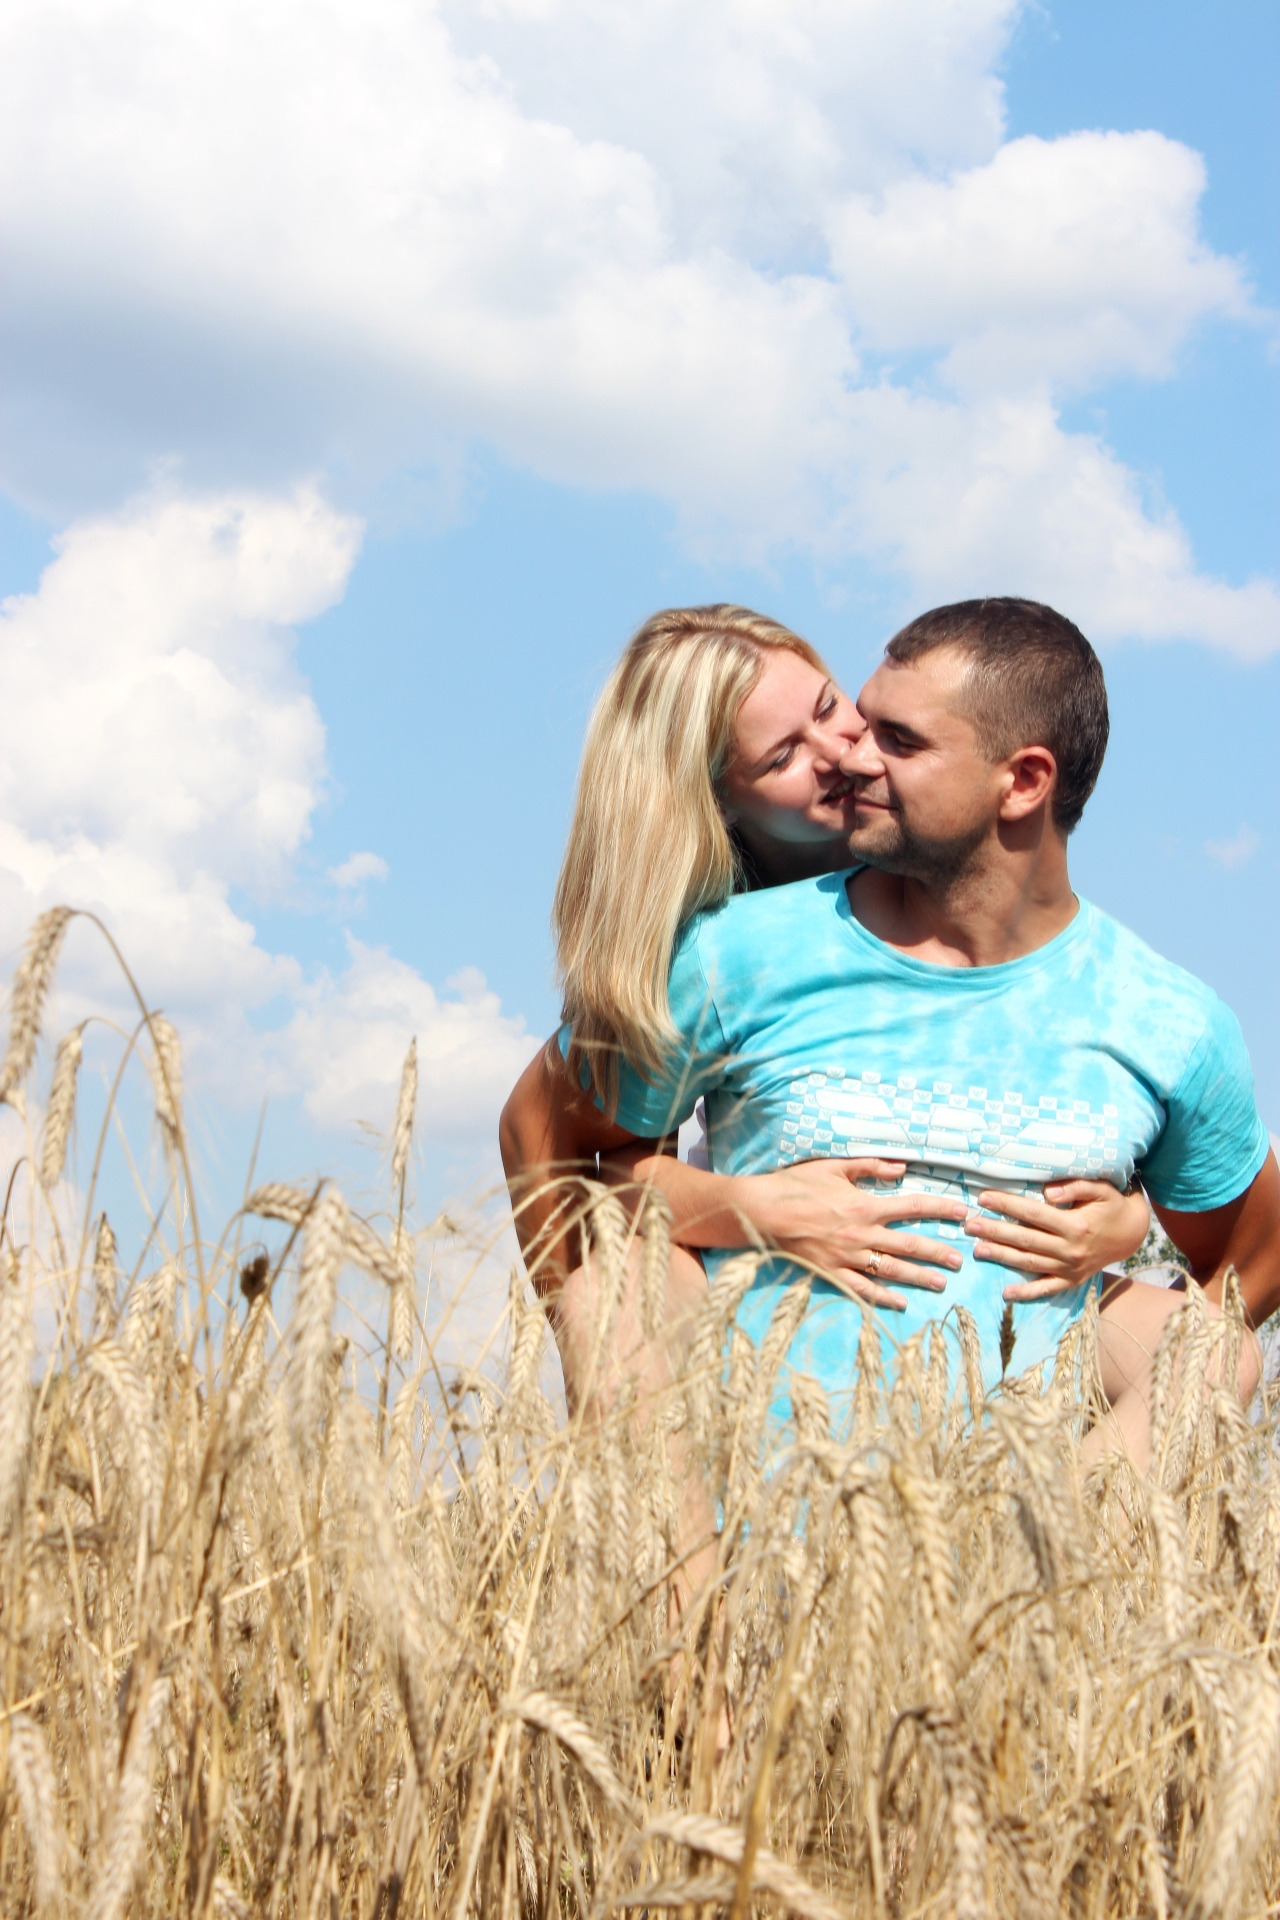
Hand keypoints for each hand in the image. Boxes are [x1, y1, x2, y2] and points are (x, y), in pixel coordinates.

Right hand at [741, 1158, 968, 1311]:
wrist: (761, 1212)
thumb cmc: (795, 1186)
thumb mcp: (833, 1167)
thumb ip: (869, 1167)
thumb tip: (901, 1168)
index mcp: (864, 1206)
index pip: (912, 1206)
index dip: (939, 1208)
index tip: (961, 1212)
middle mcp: (861, 1234)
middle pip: (909, 1244)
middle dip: (938, 1251)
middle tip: (960, 1258)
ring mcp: (847, 1257)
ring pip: (892, 1270)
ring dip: (919, 1276)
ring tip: (942, 1283)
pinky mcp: (832, 1273)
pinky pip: (863, 1289)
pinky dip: (883, 1296)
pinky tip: (901, 1302)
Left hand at [966, 1179, 1150, 1301]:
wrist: (1132, 1233)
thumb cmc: (1111, 1205)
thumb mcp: (1101, 1189)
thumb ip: (1075, 1186)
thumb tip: (1047, 1192)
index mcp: (1076, 1225)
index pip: (1034, 1213)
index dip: (1008, 1205)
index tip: (984, 1198)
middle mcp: (1071, 1249)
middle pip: (1026, 1239)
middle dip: (995, 1231)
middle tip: (969, 1224)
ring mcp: (1071, 1268)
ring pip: (1030, 1262)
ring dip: (1002, 1256)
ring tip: (977, 1249)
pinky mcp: (1072, 1280)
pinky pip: (1047, 1288)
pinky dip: (1027, 1293)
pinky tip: (1006, 1293)